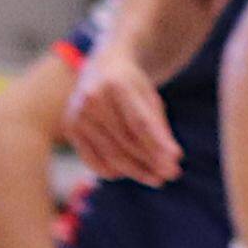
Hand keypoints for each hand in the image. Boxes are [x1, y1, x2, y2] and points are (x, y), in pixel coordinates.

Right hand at [63, 44, 184, 185]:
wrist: (101, 69)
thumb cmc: (133, 87)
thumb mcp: (150, 99)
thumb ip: (159, 128)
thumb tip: (173, 159)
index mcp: (117, 85)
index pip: (139, 122)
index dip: (157, 144)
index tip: (176, 160)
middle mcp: (93, 98)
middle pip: (126, 140)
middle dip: (150, 161)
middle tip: (171, 175)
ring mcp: (78, 113)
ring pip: (110, 153)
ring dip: (135, 170)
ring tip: (156, 179)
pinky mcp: (71, 127)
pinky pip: (91, 158)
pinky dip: (110, 170)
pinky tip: (127, 174)